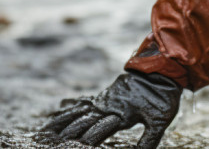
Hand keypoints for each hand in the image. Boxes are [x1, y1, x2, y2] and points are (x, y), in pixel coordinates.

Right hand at [41, 71, 181, 148]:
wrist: (161, 68)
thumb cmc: (162, 96)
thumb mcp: (159, 121)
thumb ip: (147, 141)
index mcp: (120, 115)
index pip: (98, 131)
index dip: (84, 141)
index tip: (68, 147)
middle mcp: (108, 107)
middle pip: (83, 122)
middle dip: (65, 133)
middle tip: (45, 141)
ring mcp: (105, 99)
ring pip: (79, 111)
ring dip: (62, 120)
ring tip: (45, 128)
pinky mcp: (107, 94)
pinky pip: (85, 100)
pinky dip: (72, 104)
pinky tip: (60, 106)